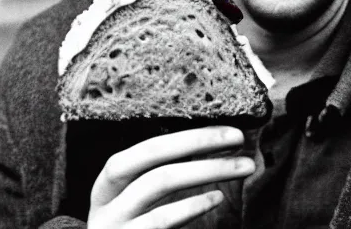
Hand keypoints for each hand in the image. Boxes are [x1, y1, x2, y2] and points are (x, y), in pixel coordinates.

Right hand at [87, 125, 253, 227]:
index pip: (151, 146)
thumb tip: (217, 144)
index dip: (191, 135)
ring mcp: (113, 224)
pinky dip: (191, 205)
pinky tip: (217, 197)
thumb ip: (167, 174)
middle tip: (239, 137)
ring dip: (207, 169)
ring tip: (242, 166)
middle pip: (153, 155)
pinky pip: (160, 220)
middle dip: (198, 141)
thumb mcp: (140, 200)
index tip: (228, 131)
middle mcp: (107, 198)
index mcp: (111, 180)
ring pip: (161, 181)